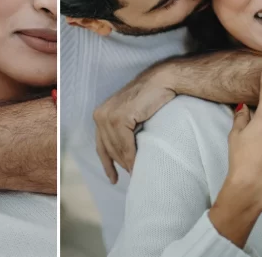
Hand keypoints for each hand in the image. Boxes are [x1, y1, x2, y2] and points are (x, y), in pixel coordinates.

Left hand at [92, 65, 176, 182]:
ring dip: (127, 163)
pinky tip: (137, 165)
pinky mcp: (120, 117)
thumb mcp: (129, 116)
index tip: (113, 179)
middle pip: (109, 149)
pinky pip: (125, 144)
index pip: (101, 145)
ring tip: (138, 173)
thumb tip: (124, 155)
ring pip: (117, 149)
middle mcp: (100, 115)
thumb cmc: (149, 99)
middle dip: (120, 164)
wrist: (162, 81)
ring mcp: (109, 116)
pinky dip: (131, 157)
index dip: (107, 164)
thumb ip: (122, 131)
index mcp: (100, 115)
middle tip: (134, 175)